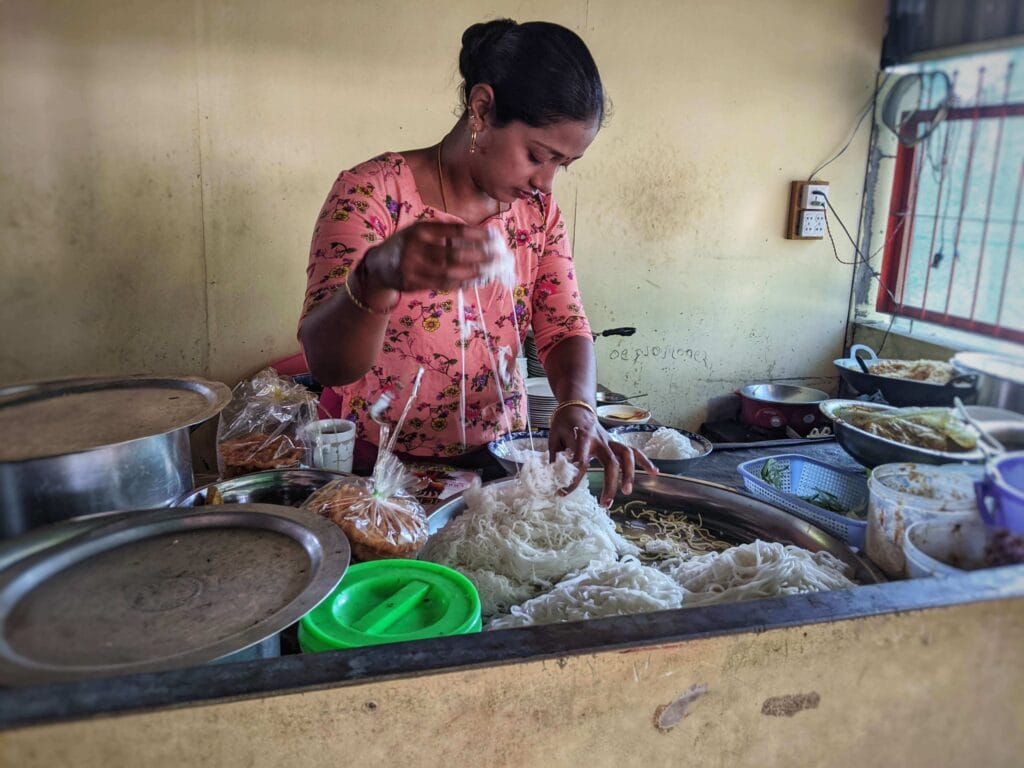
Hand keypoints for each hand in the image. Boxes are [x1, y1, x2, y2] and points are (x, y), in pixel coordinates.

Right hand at [363, 221, 496, 293]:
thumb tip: (480, 234)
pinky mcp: (412, 283)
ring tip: (490, 270)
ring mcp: (413, 266)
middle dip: (480, 255)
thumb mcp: (421, 230)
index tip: (494, 237)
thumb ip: (445, 230)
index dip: (476, 235)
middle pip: (454, 253)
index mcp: (420, 229)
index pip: (454, 231)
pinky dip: (461, 283)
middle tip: (499, 256)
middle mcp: (415, 246)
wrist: (378, 265)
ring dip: (473, 272)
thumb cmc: (408, 245)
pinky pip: (442, 284)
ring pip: (450, 271)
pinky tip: (475, 281)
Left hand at [547, 404, 657, 507]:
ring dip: (629, 474)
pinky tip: (654, 473)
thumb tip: (554, 477)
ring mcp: (610, 441)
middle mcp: (600, 440)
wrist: (576, 406)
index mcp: (582, 438)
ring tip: (628, 492)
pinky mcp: (616, 442)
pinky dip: (645, 461)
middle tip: (606, 504)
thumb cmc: (564, 423)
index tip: (562, 493)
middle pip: (611, 462)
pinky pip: (633, 451)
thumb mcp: (553, 437)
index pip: (580, 463)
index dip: (572, 480)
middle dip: (610, 484)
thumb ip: (555, 456)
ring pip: (627, 456)